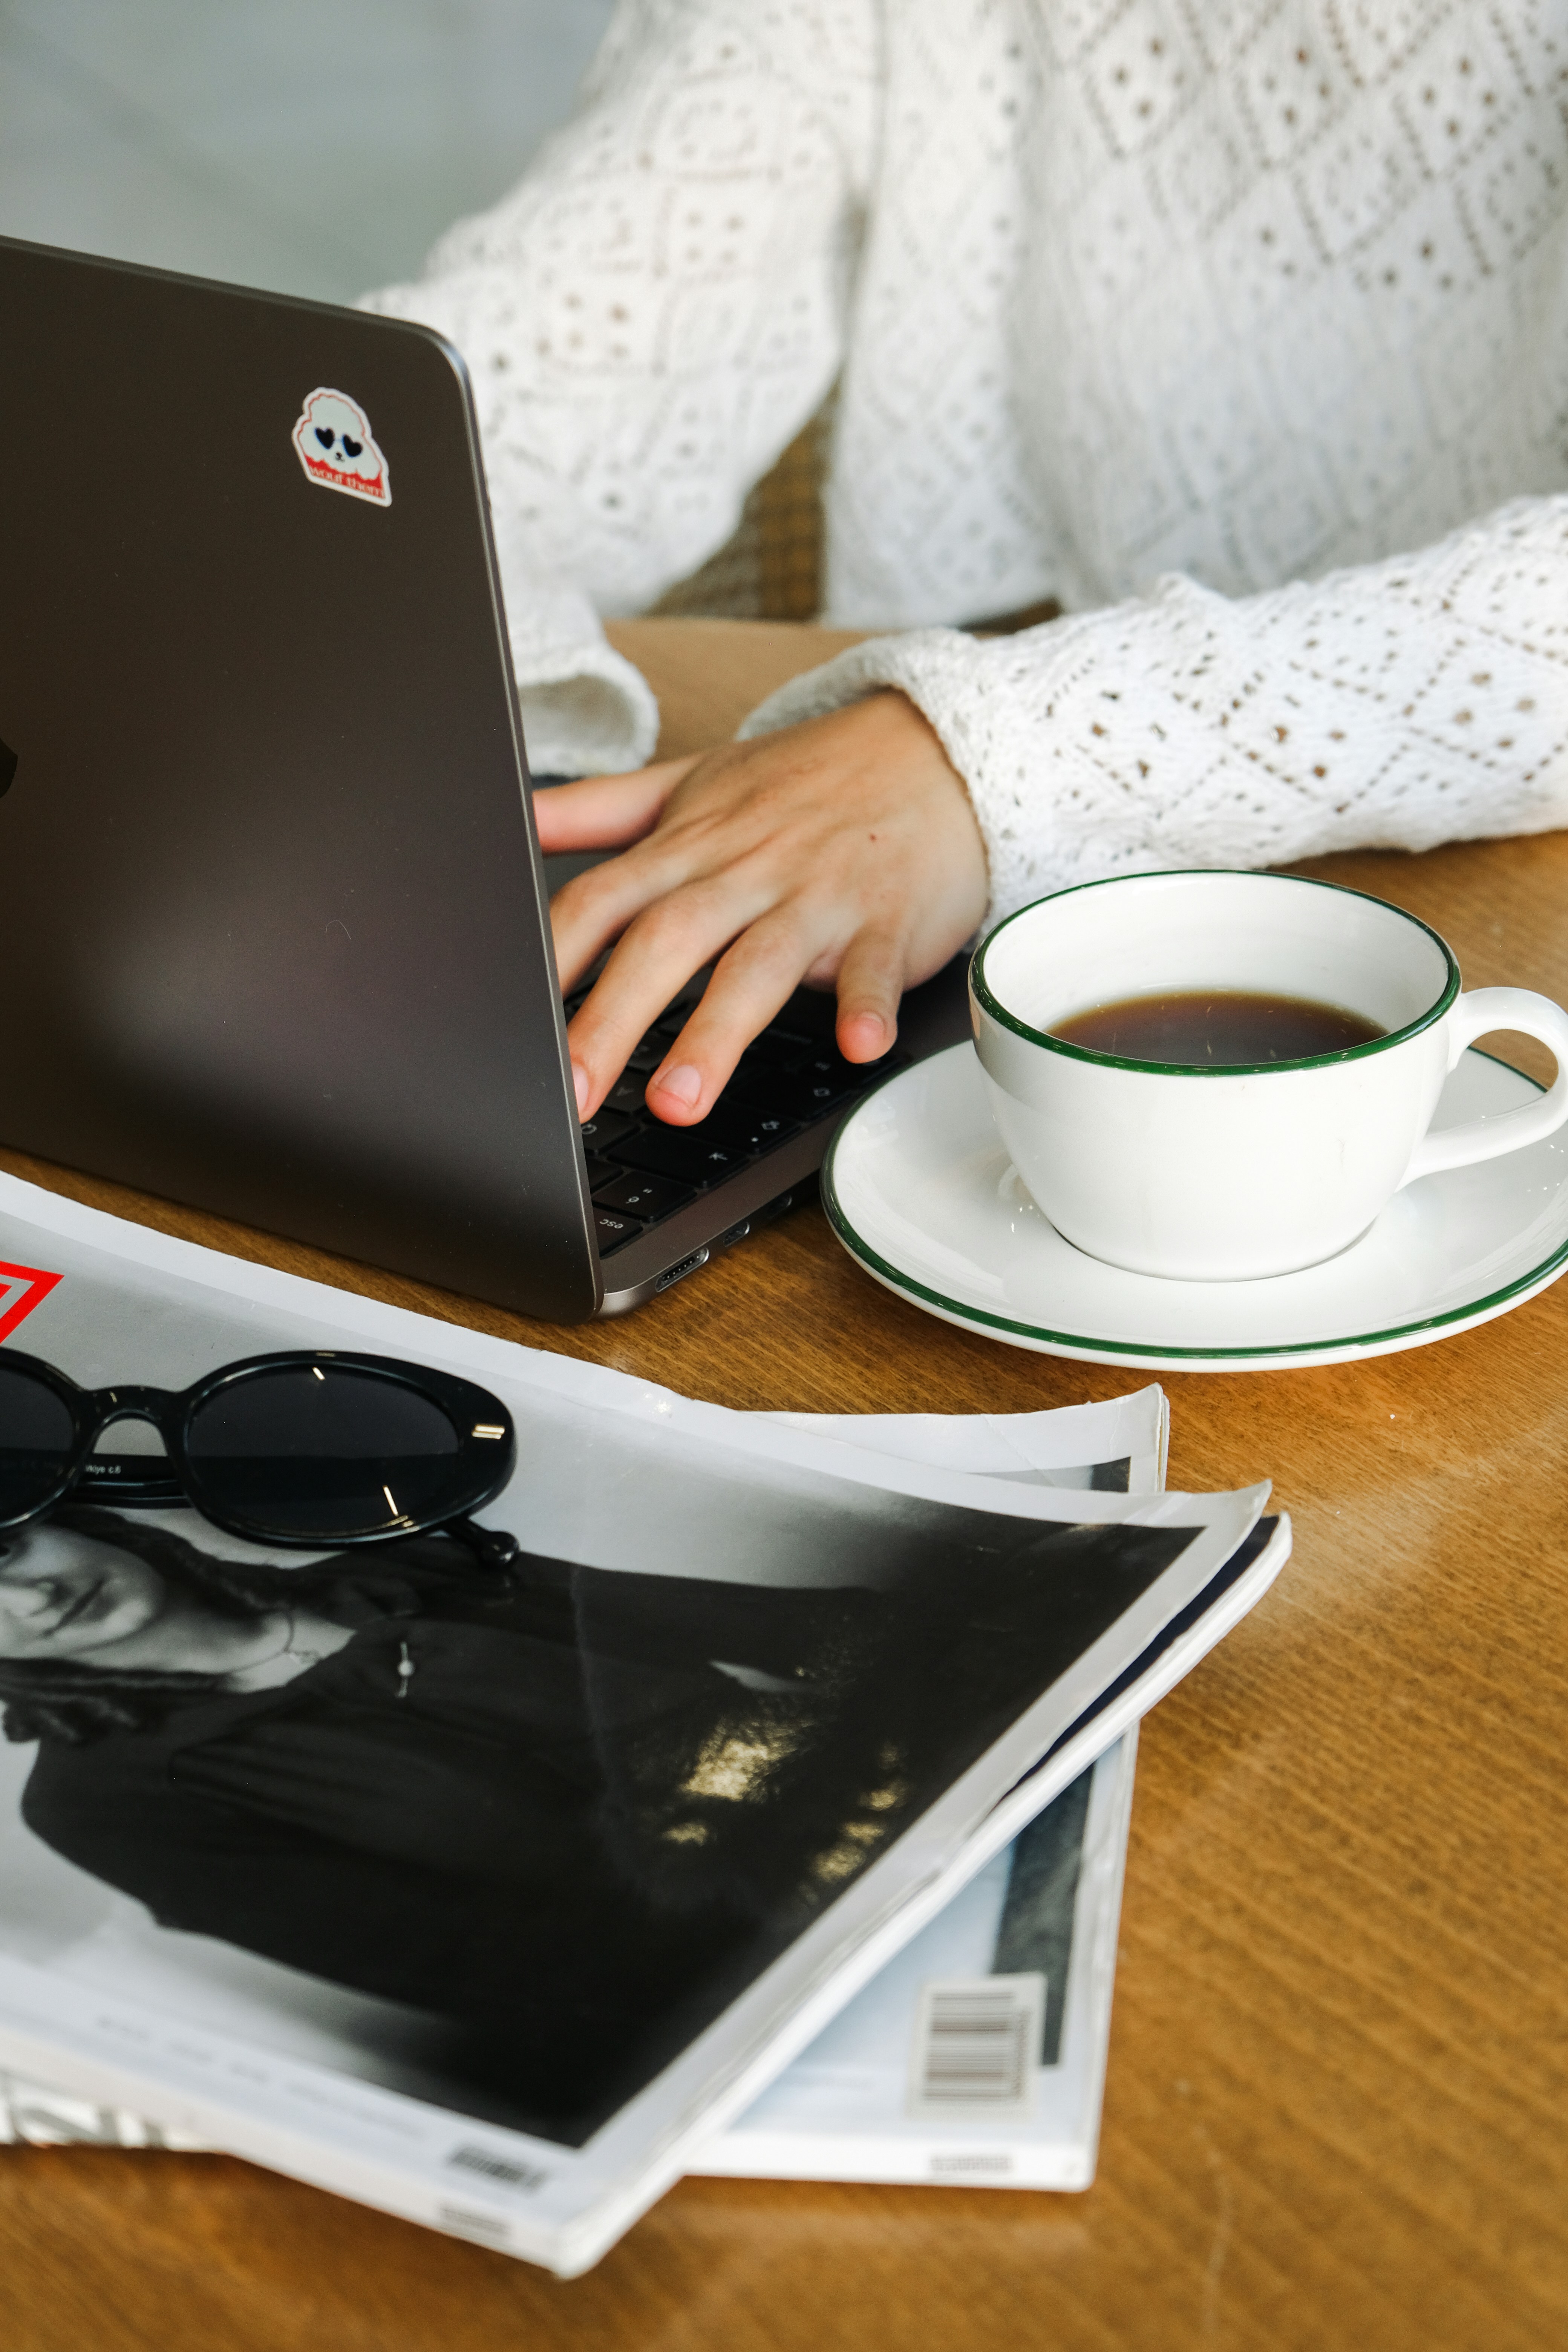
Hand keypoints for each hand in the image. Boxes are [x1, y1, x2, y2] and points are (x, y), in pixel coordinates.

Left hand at [539, 691, 988, 1123]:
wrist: (930, 750)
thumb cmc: (804, 784)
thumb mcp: (692, 781)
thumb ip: (601, 809)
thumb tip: (517, 819)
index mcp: (688, 847)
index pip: (602, 902)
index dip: (552, 962)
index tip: (513, 1027)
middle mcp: (744, 872)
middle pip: (665, 942)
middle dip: (612, 1018)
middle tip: (573, 1091)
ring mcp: (817, 896)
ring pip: (758, 965)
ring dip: (717, 1033)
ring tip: (679, 1100)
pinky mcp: (888, 919)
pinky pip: (877, 967)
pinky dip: (868, 1004)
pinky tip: (857, 1045)